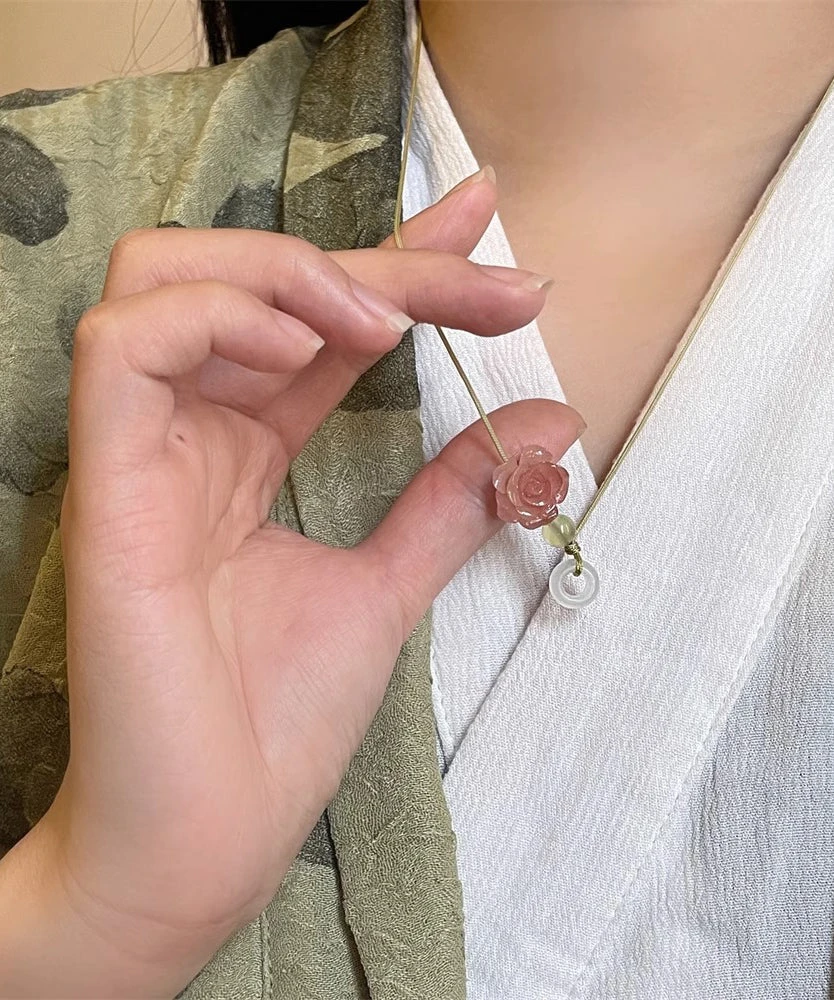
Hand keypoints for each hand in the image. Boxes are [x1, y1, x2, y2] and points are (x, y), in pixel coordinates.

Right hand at [0, 169, 583, 997]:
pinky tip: (303, 350)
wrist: (205, 839)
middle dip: (378, 259)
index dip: (398, 254)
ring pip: (165, 278)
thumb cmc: (274, 727)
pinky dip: (215, 320)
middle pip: (257, 278)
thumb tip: (547, 419)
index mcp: (247, 450)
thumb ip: (452, 499)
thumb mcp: (387, 587)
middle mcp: (192, 434)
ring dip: (286, 271)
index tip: (485, 220)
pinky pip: (124, 349)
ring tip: (378, 323)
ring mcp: (142, 452)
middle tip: (485, 280)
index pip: (319, 318)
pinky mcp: (107, 486)